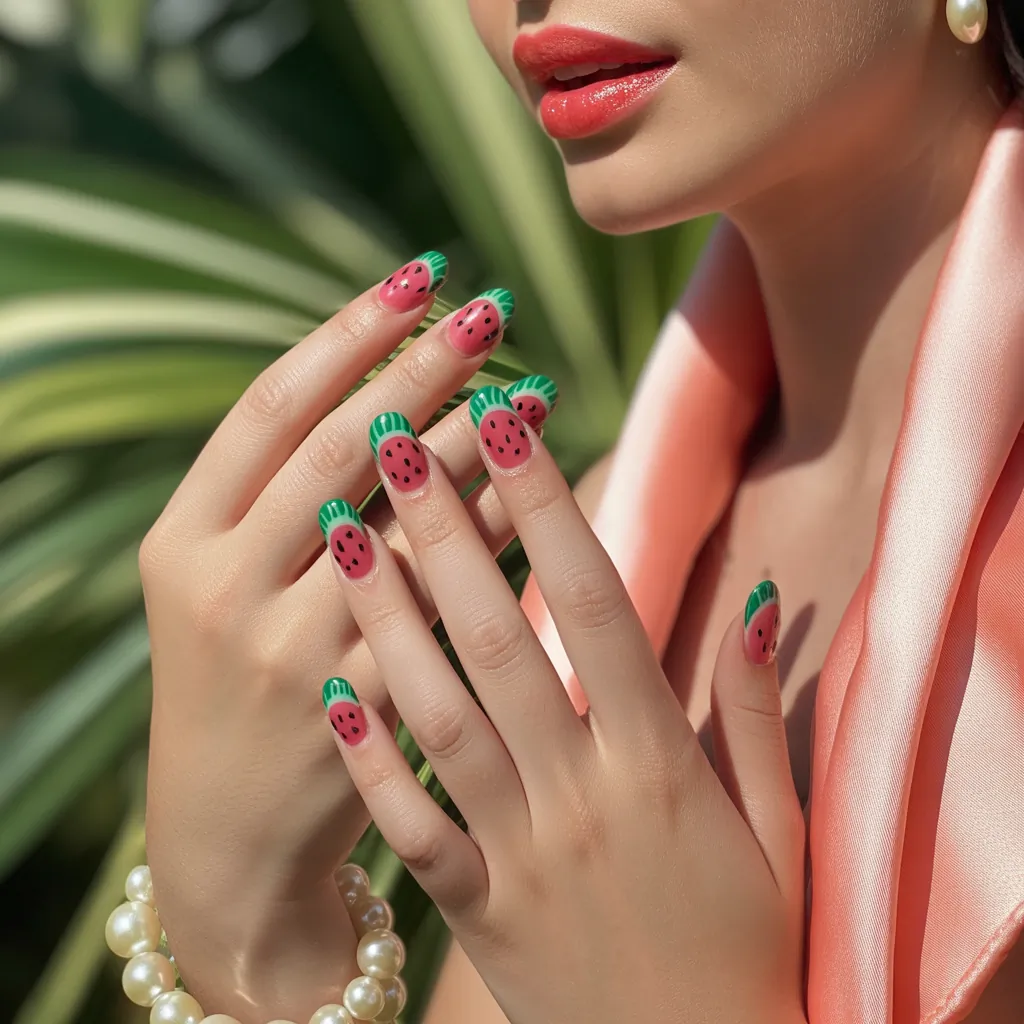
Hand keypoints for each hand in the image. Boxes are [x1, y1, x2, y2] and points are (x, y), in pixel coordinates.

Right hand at [138, 257, 530, 1017]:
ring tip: (532, 391)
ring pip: (396, 523)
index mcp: (178, 541)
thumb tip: (391, 390)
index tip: (417, 277)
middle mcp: (220, 586)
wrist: (225, 841)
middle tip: (491, 310)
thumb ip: (277, 504)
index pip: (266, 409)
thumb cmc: (236, 688)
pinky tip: (538, 495)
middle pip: (335, 449)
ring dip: (470, 448)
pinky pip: (439, 605)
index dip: (346, 335)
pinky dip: (490, 542)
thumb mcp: (218, 590)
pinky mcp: (350, 709)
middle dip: (419, 369)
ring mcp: (282, 651)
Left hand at [323, 386, 805, 1023]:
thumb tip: (761, 599)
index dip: (546, 506)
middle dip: (442, 530)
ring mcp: (518, 852)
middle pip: (499, 639)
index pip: (594, 604)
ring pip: (438, 715)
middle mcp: (580, 792)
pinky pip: (411, 826)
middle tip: (390, 438)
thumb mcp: (779, 829)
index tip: (505, 423)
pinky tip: (334, 687)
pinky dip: (370, 758)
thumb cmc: (747, 943)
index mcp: (659, 762)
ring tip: (340, 531)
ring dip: (388, 619)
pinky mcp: (476, 910)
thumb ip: (761, 713)